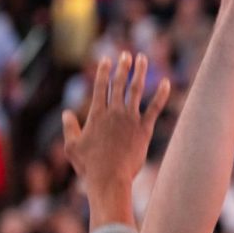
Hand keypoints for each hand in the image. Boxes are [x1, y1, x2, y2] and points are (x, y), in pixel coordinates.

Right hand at [62, 53, 169, 226]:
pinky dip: (161, 95)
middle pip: (119, 84)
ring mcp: (130, 120)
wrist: (110, 178)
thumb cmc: (89, 166)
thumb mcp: (72, 147)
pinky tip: (167, 83)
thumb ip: (69, 128)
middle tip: (126, 54)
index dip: (102, 71)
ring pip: (136, 90)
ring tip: (143, 59)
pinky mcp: (144, 129)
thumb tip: (66, 114)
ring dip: (140, 73)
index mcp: (96, 114)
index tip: (106, 59)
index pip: (100, 87)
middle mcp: (114, 112)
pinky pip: (155, 108)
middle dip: (122, 67)